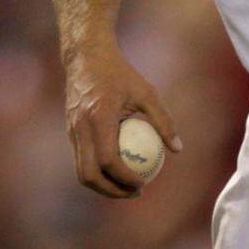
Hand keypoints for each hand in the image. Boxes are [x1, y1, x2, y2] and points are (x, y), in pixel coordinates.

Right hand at [64, 42, 181, 197]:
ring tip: (127, 186)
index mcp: (98, 117)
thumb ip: (163, 120)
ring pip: (81, 171)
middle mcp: (80, 127)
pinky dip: (98, 170)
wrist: (86, 56)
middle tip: (134, 192)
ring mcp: (72, 130)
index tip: (143, 184)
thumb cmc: (121, 73)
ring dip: (103, 185)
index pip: (108, 160)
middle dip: (111, 191)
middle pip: (89, 174)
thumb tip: (178, 149)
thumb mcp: (147, 92)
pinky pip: (82, 158)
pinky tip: (118, 168)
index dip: (124, 178)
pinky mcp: (70, 130)